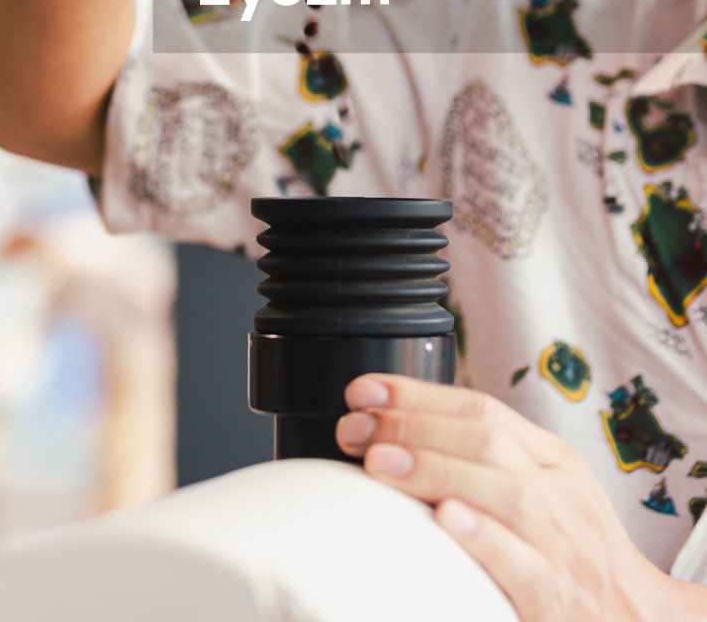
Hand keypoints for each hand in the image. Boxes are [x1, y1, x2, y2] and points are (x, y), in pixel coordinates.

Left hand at [336, 374, 686, 621]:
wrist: (637, 620)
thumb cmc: (575, 553)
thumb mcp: (545, 491)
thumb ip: (485, 461)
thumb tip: (399, 431)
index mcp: (552, 460)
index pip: (481, 408)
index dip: (417, 395)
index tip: (363, 392)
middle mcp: (558, 493)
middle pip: (487, 439)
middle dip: (413, 426)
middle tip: (356, 429)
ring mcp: (560, 545)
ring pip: (504, 491)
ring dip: (435, 470)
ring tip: (381, 462)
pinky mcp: (556, 598)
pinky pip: (524, 564)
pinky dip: (485, 538)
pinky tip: (447, 520)